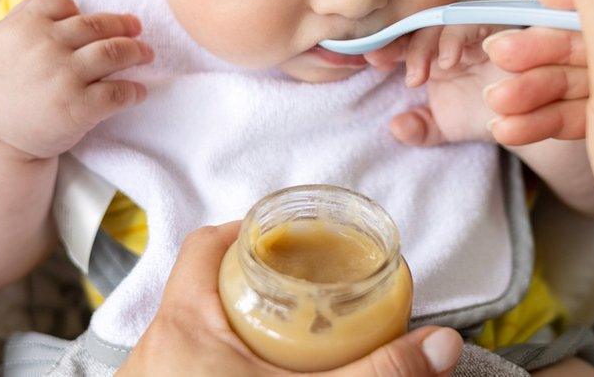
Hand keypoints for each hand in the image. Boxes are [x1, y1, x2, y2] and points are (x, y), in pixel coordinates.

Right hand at [0, 0, 152, 158]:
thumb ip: (27, 13)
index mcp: (26, 26)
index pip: (65, 4)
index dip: (83, 11)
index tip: (97, 21)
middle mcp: (47, 46)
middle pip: (98, 26)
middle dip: (124, 26)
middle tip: (137, 29)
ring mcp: (65, 76)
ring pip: (114, 54)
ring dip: (137, 52)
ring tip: (146, 54)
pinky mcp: (79, 107)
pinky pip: (118, 92)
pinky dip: (134, 91)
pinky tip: (139, 92)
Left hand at [120, 222, 463, 376]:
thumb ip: (375, 372)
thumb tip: (440, 347)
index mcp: (182, 327)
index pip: (203, 246)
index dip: (245, 229)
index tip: (285, 237)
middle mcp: (153, 350)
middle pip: (197, 284)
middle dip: (247, 278)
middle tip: (294, 282)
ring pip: (190, 327)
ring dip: (232, 320)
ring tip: (279, 325)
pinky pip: (183, 361)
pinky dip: (218, 355)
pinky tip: (252, 370)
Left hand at [366, 25, 510, 145]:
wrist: (529, 118)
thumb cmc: (485, 114)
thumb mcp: (446, 127)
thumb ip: (420, 129)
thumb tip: (396, 127)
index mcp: (432, 55)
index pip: (403, 40)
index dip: (385, 45)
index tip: (370, 59)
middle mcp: (451, 39)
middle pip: (419, 26)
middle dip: (400, 41)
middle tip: (383, 61)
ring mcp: (474, 32)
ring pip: (443, 20)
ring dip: (426, 42)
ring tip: (418, 73)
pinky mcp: (498, 28)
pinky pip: (477, 21)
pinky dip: (459, 36)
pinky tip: (449, 60)